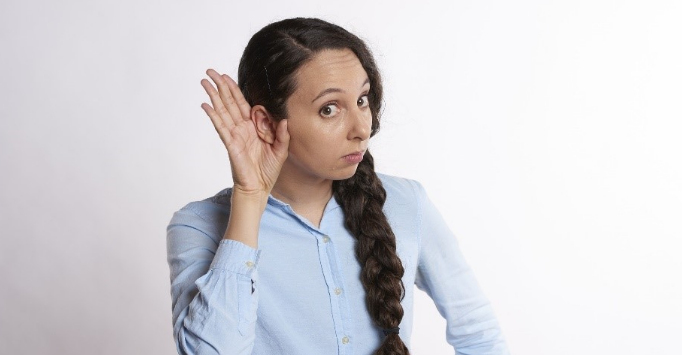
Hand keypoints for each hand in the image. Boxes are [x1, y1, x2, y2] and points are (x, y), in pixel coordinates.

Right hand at [200, 69, 289, 197]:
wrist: (259, 188)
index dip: (234, 90)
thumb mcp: (281, 150)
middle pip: (229, 102)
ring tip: (204, 82)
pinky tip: (206, 105)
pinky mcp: (231, 144)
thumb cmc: (268, 170)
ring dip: (213, 96)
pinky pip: (221, 127)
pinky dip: (214, 116)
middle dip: (220, 86)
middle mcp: (242, 128)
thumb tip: (286, 120)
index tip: (226, 77)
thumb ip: (283, 135)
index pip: (242, 104)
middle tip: (210, 71)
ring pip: (222, 111)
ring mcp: (235, 135)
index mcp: (253, 127)